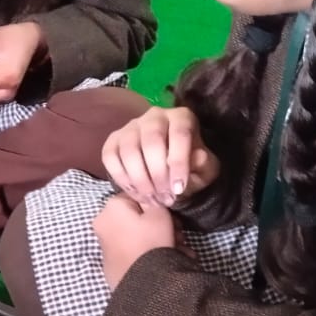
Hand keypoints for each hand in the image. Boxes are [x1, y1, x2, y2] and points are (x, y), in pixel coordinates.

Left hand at [94, 193, 177, 289]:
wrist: (142, 283)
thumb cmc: (151, 241)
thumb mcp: (160, 213)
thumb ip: (156, 201)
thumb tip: (151, 203)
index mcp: (111, 206)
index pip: (137, 195)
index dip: (157, 204)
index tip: (172, 217)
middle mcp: (103, 222)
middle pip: (136, 216)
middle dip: (159, 224)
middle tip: (178, 234)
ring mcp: (105, 243)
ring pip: (136, 233)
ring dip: (157, 238)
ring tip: (177, 249)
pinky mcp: (111, 261)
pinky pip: (133, 248)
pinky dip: (147, 250)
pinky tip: (165, 259)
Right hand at [101, 106, 220, 207]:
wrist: (170, 170)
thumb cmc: (190, 168)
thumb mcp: (204, 170)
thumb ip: (203, 165)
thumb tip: (197, 157)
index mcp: (181, 117)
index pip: (179, 133)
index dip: (178, 163)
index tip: (178, 189)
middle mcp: (155, 116)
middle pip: (151, 141)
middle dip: (158, 174)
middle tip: (165, 197)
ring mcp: (131, 127)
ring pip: (129, 150)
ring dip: (140, 180)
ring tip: (152, 199)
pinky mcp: (114, 140)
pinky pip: (110, 157)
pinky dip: (122, 178)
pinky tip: (136, 193)